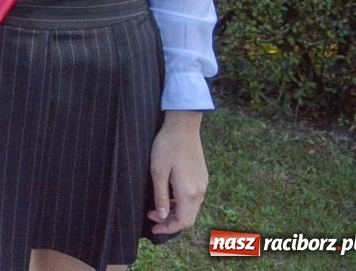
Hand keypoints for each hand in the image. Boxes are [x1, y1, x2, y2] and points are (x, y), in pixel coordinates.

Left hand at [146, 110, 206, 234]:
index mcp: (188, 192)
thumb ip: (161, 196)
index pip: (183, 221)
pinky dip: (181, 203)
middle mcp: (199, 191)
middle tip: (152, 218)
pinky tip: (168, 196)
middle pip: (189, 218)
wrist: (183, 126)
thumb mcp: (157, 172)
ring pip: (192, 208)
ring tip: (157, 207)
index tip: (153, 228)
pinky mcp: (202, 177)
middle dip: (170, 222)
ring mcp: (203, 184)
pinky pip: (194, 198)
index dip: (168, 228)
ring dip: (175, 212)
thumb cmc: (167, 146)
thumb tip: (162, 216)